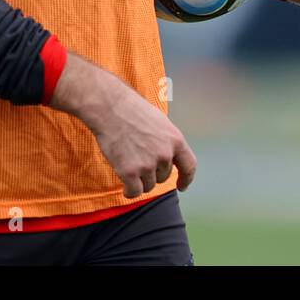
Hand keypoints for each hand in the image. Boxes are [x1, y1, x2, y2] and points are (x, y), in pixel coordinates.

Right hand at [48, 52, 197, 196]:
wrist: (109, 107)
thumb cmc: (131, 110)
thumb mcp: (159, 122)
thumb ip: (167, 141)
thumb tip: (168, 157)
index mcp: (176, 140)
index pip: (189, 166)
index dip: (186, 178)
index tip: (182, 186)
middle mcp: (165, 154)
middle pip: (164, 177)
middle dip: (153, 173)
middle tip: (138, 158)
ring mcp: (148, 164)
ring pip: (149, 185)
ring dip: (140, 181)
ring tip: (128, 165)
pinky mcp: (130, 172)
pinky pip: (135, 192)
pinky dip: (130, 192)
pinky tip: (125, 188)